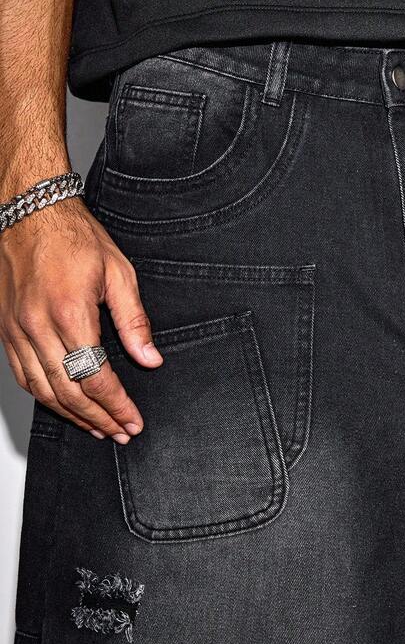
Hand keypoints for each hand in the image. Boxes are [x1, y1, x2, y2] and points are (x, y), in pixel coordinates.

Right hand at [0, 196, 162, 440]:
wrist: (29, 211)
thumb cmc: (74, 236)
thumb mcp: (118, 273)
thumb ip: (134, 321)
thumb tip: (150, 359)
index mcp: (70, 312)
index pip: (95, 377)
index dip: (116, 405)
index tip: (132, 420)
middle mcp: (38, 326)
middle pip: (68, 391)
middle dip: (98, 418)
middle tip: (120, 432)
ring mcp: (17, 329)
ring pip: (42, 389)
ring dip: (71, 415)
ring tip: (96, 428)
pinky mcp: (6, 329)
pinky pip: (22, 374)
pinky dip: (44, 396)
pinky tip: (63, 405)